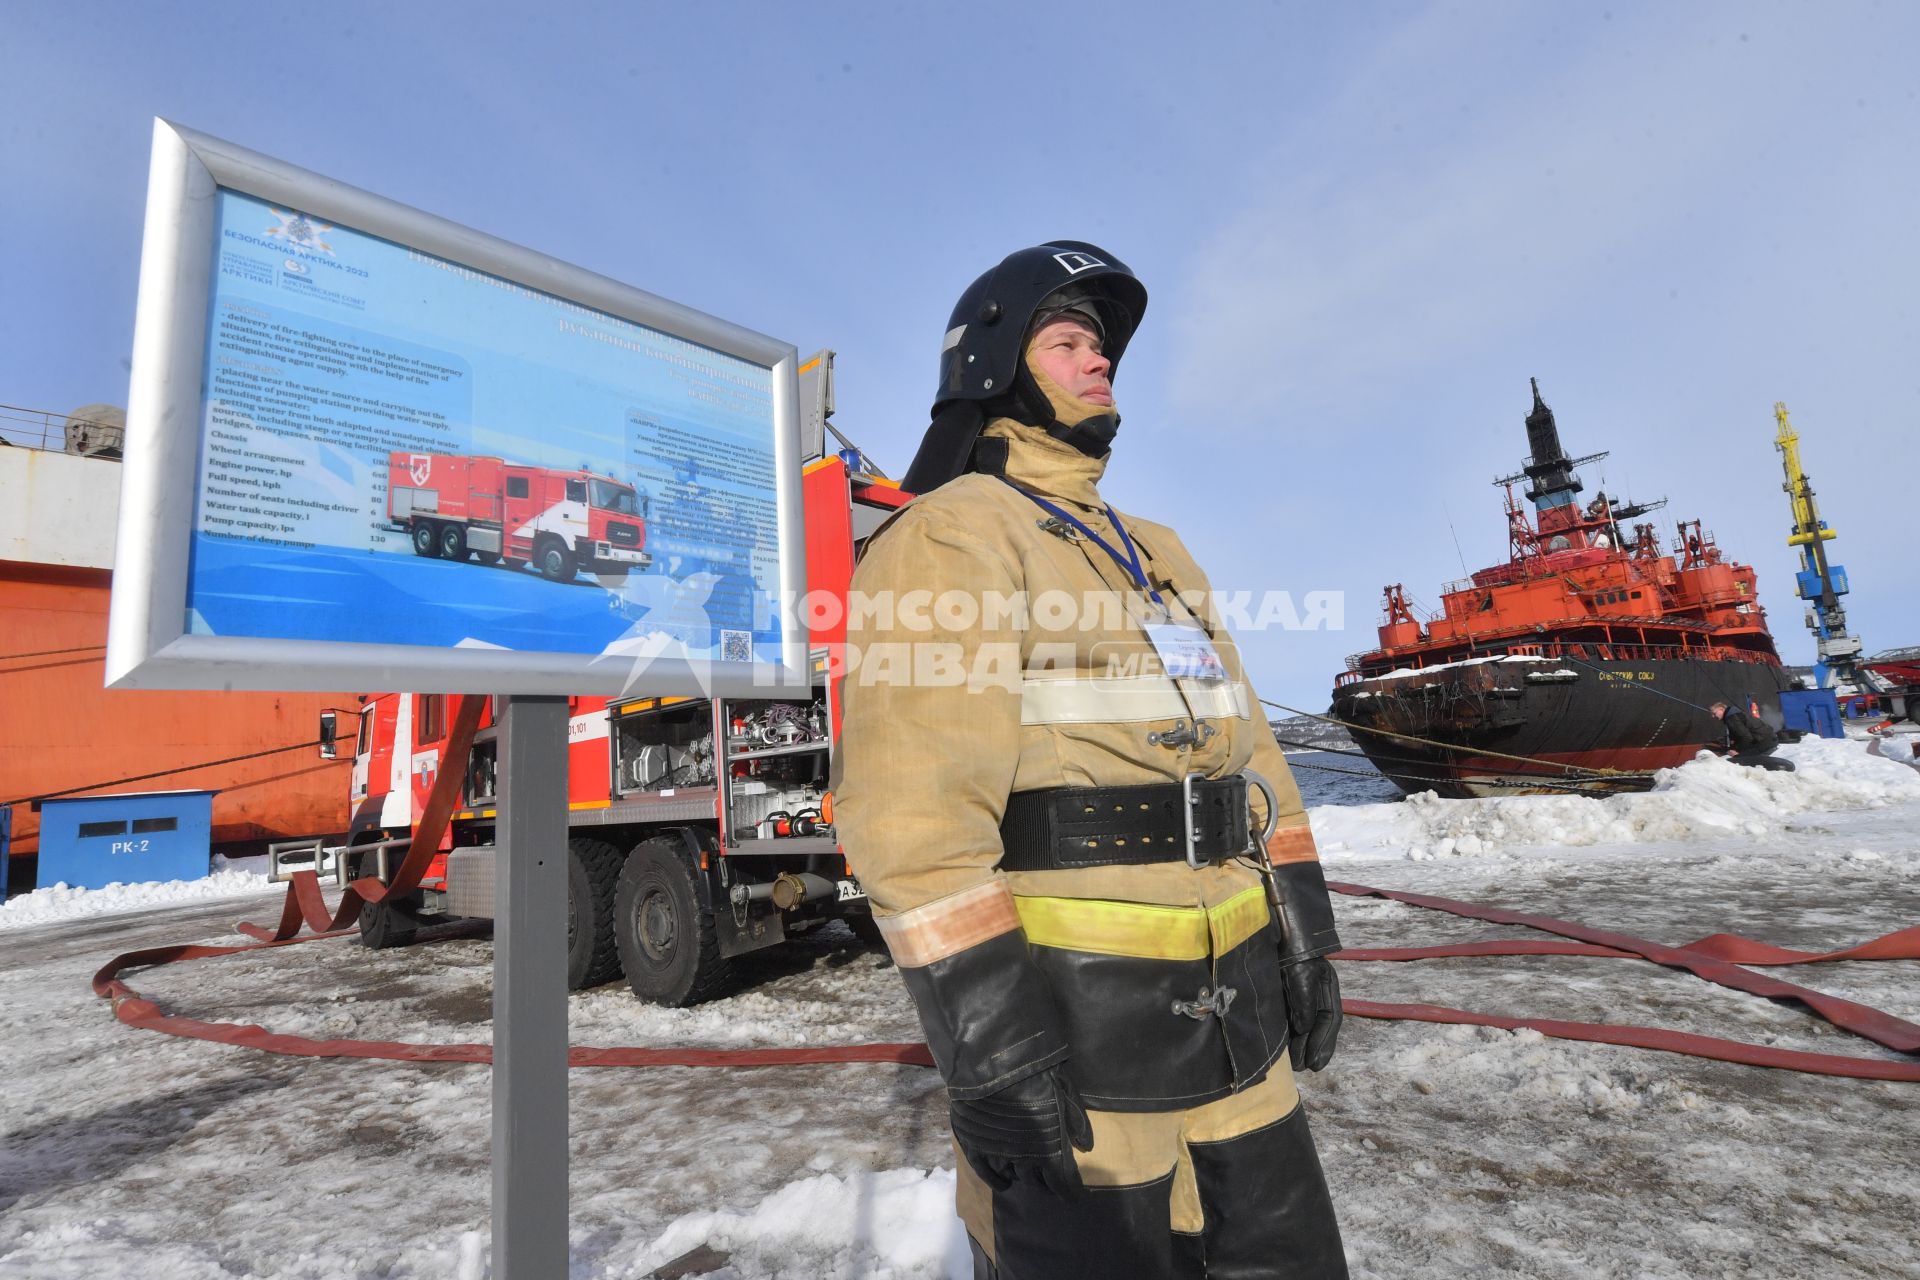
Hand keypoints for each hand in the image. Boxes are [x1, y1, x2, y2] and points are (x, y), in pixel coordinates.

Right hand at [949, 1065, 1094, 1199]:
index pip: (1062, 1182)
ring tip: (1027, 1177)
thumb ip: (1076, 1121)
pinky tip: (1003, 1184)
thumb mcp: (1066, 1093)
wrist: (996, 1064)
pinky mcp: (975, 1146)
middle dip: (1045, 1183)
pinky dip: (995, 1181)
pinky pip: (986, 1173)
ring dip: (1022, 1178)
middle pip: (1036, 1181)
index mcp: (1049, 1150)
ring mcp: (997, 1154)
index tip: (1074, 1196)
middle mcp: (1024, 1159)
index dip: (1069, 1191)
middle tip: (1049, 1181)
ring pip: (1013, 1175)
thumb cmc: (1037, 1075)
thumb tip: (1086, 1146)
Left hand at [1282, 956, 1341, 1071]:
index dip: (1324, 1043)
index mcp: (1326, 985)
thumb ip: (1303, 1000)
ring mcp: (1298, 991)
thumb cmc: (1290, 948)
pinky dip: (1288, 1032)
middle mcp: (1315, 990)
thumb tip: (1303, 1028)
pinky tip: (1282, 1046)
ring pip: (1303, 1023)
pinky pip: (1288, 1016)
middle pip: (1317, 1025)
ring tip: (1294, 1064)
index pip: (1329, 1019)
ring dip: (1300, 1044)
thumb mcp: (1300, 973)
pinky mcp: (1281, 991)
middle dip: (1311, 1048)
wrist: (1271, 925)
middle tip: (1303, 1068)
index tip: (1315, 1064)